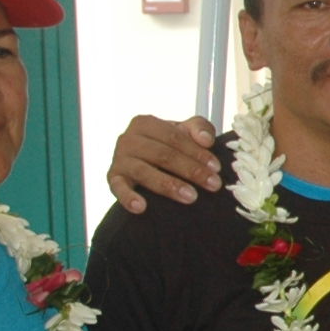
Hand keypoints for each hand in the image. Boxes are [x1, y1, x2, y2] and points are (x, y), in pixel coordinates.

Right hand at [107, 114, 222, 211]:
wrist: (145, 159)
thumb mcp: (185, 131)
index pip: (174, 137)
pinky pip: (118, 189)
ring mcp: (119, 159)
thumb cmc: (169, 143)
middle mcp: (128, 139)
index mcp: (145, 123)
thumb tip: (206, 140)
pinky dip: (128, 198)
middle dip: (190, 170)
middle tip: (213, 184)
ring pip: (145, 172)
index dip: (196, 152)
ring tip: (191, 197)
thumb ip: (199, 128)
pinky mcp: (113, 179)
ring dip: (169, 185)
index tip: (216, 168)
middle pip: (162, 155)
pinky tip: (141, 207)